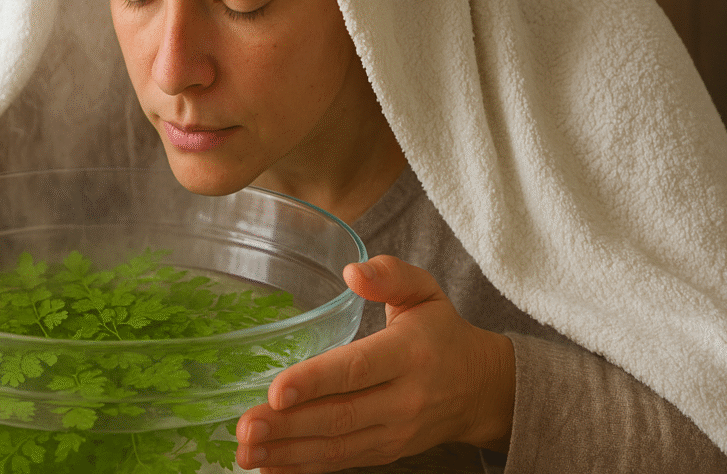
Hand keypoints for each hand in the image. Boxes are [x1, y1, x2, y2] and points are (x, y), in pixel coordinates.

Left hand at [235, 255, 514, 472]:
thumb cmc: (443, 332)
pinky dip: (303, 468)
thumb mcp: (425, 291)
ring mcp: (395, 431)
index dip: (315, 382)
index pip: (357, 370)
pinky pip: (342, 461)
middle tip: (244, 427)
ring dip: (287, 451)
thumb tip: (352, 272)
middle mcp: (403, 398)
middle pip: (340, 415)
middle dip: (288, 425)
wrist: (482, 388)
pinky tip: (270, 465)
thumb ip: (391, 275)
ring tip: (244, 450)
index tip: (276, 391)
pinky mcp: (386, 451)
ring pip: (336, 445)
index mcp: (408, 353)